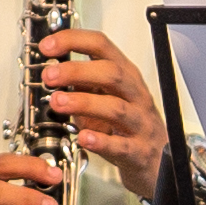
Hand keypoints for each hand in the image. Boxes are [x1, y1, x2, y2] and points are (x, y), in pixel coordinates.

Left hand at [33, 24, 168, 201]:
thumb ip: (81, 85)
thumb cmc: (127, 128)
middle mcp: (135, 95)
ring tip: (58, 102)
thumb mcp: (104, 98)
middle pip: (111, 73)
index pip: (102, 46)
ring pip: (115, 107)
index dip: (74, 41)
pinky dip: (101, 141)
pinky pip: (121, 145)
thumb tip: (51, 69)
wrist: (158, 162)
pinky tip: (83, 138)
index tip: (47, 46)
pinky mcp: (139, 152)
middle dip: (76, 71)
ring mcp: (140, 123)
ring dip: (83, 102)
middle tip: (49, 76)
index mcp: (125, 76)